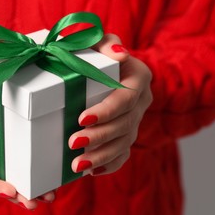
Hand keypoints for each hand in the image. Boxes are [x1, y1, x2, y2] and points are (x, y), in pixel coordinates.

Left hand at [68, 34, 152, 174]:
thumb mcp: (97, 41)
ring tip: (77, 165)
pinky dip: (108, 164)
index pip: (126, 97)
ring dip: (101, 156)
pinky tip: (91, 172)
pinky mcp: (126, 135)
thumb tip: (118, 55)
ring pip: (123, 143)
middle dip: (99, 136)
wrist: (102, 70)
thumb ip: (106, 42)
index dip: (107, 110)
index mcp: (138, 78)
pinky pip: (122, 155)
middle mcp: (140, 101)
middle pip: (124, 124)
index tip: (82, 118)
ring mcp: (135, 121)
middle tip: (73, 143)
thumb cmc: (94, 54)